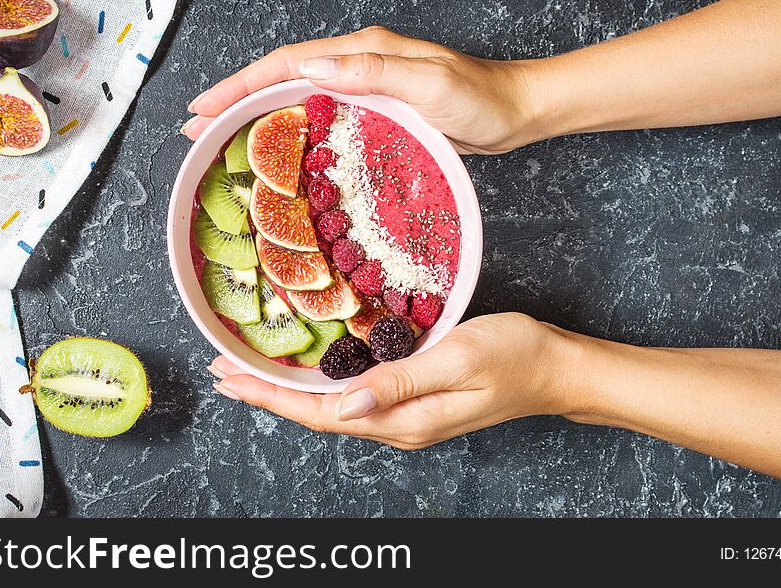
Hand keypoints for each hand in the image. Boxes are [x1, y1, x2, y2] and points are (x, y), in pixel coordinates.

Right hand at [182, 27, 536, 154]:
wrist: (515, 111)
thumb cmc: (480, 99)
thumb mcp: (430, 83)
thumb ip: (374, 72)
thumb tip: (312, 65)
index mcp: (363, 52)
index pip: (287, 63)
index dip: (241, 85)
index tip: (203, 109)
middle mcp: (358, 64)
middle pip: (282, 77)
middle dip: (236, 99)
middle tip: (196, 129)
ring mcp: (366, 87)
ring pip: (298, 96)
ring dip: (258, 114)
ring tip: (223, 138)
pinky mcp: (377, 110)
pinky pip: (321, 116)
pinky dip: (291, 128)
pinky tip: (280, 149)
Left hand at [209, 313, 578, 448]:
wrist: (555, 367)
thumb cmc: (514, 356)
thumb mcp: (457, 358)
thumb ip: (399, 381)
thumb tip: (343, 404)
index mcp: (404, 419)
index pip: (322, 414)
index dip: (273, 398)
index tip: (232, 380)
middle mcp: (399, 425)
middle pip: (319, 416)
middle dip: (268, 395)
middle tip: (225, 372)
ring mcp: (407, 417)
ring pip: (333, 408)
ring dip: (290, 391)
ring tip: (253, 372)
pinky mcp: (415, 402)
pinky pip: (355, 398)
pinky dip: (322, 385)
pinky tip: (311, 371)